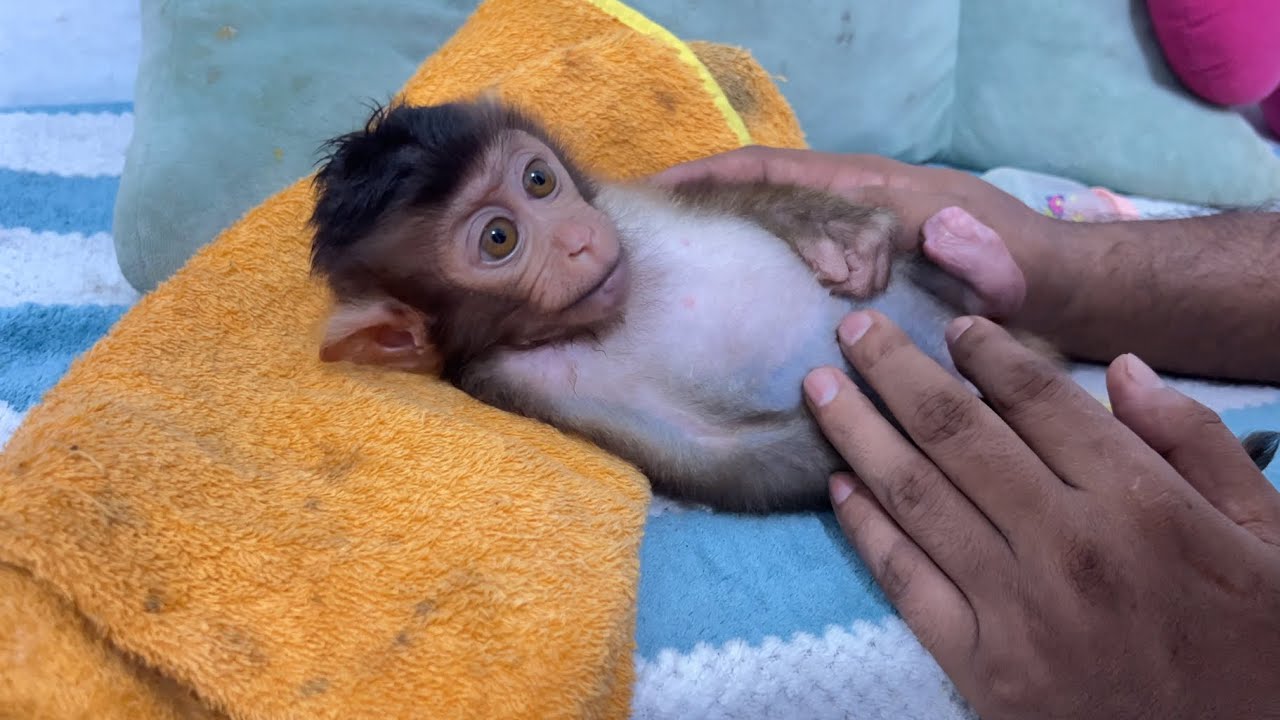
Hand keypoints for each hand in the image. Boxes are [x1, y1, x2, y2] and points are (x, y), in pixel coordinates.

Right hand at [654, 147, 1070, 323]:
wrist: (1064, 293)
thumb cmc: (1036, 280)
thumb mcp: (1020, 270)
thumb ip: (988, 255)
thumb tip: (938, 228)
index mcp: (878, 195)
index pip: (778, 172)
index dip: (713, 177)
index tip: (655, 189)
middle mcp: (857, 205)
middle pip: (759, 194)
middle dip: (700, 207)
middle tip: (640, 241)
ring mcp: (857, 234)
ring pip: (772, 227)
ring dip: (722, 241)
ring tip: (665, 275)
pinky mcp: (862, 266)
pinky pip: (793, 259)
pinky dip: (756, 268)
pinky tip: (728, 303)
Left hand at [802, 310, 1279, 719]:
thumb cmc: (1259, 644)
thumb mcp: (1268, 532)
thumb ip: (1195, 443)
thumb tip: (1121, 367)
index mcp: (1140, 501)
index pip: (1038, 398)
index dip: (984, 350)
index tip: (951, 324)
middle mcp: (1068, 545)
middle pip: (955, 431)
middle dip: (893, 369)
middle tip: (852, 327)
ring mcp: (1018, 610)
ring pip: (914, 495)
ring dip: (857, 432)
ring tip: (819, 388)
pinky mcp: (983, 668)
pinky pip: (905, 581)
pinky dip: (864, 527)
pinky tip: (839, 485)